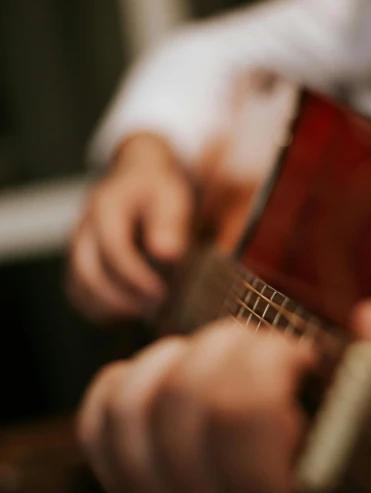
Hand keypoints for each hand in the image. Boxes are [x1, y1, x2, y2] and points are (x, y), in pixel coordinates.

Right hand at [67, 133, 193, 321]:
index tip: (162, 294)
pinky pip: (79, 293)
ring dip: (109, 309)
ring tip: (143, 315)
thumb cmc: (157, 189)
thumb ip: (169, 223)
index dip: (136, 277)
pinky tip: (128, 315)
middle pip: (88, 273)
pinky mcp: (79, 262)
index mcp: (106, 207)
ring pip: (78, 288)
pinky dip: (99, 311)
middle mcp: (85, 228)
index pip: (114, 249)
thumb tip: (166, 254)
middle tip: (155, 311)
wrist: (137, 177)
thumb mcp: (171, 196)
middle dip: (120, 300)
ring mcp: (77, 246)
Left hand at [77, 321, 349, 492]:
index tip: (302, 357)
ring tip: (223, 359)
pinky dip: (125, 383)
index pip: (238, 414)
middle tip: (270, 351)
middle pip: (182, 398)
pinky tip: (170, 374)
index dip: (267, 359)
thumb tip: (370, 328)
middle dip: (230, 345)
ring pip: (131, 407)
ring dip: (177, 357)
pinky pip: (100, 426)